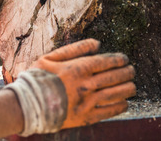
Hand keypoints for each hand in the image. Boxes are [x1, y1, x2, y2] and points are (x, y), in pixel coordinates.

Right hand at [5, 39, 135, 135]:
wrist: (27, 104)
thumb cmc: (38, 78)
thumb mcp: (51, 57)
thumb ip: (75, 48)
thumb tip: (96, 43)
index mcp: (79, 68)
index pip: (107, 61)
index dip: (119, 60)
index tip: (125, 59)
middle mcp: (86, 85)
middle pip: (114, 77)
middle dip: (127, 73)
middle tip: (131, 71)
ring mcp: (87, 102)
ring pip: (116, 94)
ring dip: (127, 89)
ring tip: (132, 86)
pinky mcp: (86, 117)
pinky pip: (109, 112)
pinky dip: (120, 106)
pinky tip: (124, 103)